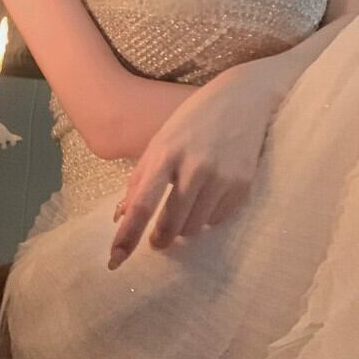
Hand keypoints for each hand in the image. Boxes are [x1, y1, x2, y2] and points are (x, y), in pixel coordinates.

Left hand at [107, 69, 277, 269]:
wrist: (243, 99)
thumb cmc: (194, 119)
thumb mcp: (162, 139)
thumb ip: (142, 176)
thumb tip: (123, 215)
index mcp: (166, 152)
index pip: (142, 203)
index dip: (128, 236)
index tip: (115, 260)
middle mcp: (194, 166)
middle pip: (170, 223)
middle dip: (159, 239)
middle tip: (157, 241)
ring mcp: (221, 176)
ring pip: (194, 227)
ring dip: (184, 227)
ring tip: (186, 208)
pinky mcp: (242, 184)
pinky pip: (217, 220)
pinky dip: (207, 216)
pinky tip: (209, 195)